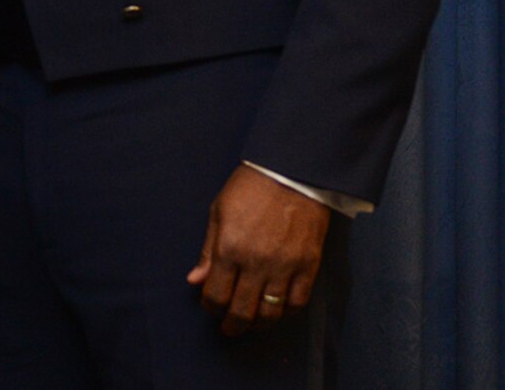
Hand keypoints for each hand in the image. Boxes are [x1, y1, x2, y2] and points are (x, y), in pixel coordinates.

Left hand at [186, 164, 330, 334]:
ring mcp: (285, 267)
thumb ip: (208, 251)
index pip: (216, 294)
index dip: (210, 306)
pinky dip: (286, 313)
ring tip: (252, 323)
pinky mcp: (309, 266)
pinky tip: (278, 311)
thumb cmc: (249, 189)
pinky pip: (297, 302)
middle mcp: (257, 263)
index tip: (210, 306)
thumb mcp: (218, 213)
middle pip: (243, 311)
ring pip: (271, 313)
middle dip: (232, 325)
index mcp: (230, 248)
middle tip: (229, 330)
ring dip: (259, 324)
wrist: (292, 173)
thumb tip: (195, 281)